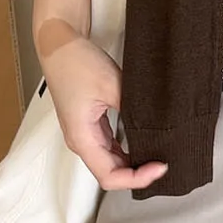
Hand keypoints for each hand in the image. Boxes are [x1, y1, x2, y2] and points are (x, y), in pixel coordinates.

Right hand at [36, 19, 168, 190]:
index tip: (159, 167)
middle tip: (164, 163)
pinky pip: (110, 148)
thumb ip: (134, 110)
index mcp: (81, 138)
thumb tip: (158, 125)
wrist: (58, 44)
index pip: (110, 176)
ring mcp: (85, 134)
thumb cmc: (75, 62)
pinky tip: (144, 145)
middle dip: (138, 174)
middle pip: (111, 174)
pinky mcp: (90, 125)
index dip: (137, 178)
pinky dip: (128, 151)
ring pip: (111, 163)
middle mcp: (80, 141)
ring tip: (158, 156)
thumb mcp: (112, 86)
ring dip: (133, 164)